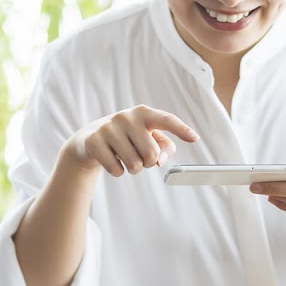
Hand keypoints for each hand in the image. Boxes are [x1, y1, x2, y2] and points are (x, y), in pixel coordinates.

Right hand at [60, 105, 198, 177]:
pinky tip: (111, 161)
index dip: (181, 129)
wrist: (89, 140)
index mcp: (143, 113)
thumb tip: (161, 160)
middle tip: (138, 156)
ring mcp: (108, 128)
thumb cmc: (126, 138)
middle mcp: (126, 116)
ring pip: (134, 165)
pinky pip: (116, 170)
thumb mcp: (146, 138)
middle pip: (151, 154)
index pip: (166, 120)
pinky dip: (117, 172)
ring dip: (133, 169)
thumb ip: (163, 146)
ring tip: (124, 158)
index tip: (195, 138)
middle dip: (148, 162)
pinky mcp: (94, 141)